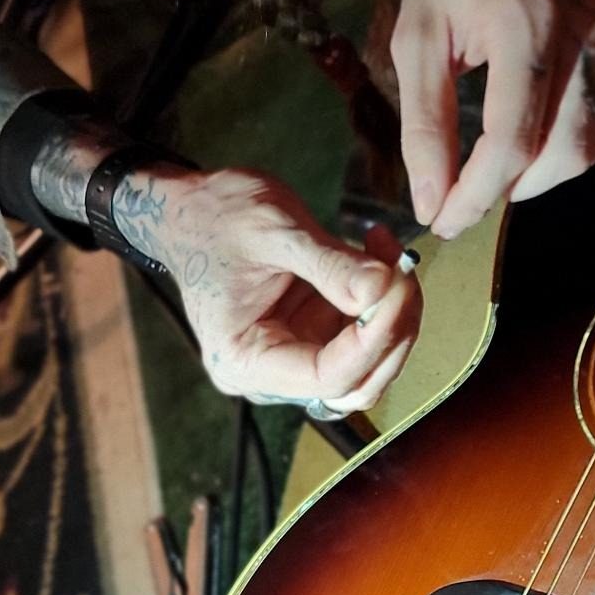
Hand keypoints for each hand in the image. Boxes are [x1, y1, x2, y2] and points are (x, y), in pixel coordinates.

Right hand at [114, 166, 422, 415]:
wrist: (190, 210)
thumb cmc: (216, 218)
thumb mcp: (274, 230)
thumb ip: (330, 265)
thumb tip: (383, 289)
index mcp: (245, 361)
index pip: (327, 377)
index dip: (373, 340)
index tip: (396, 288)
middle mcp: (268, 374)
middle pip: (355, 384)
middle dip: (392, 332)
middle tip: (403, 272)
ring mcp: (292, 358)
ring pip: (368, 365)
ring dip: (394, 316)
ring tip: (392, 256)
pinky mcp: (310, 338)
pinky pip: (361, 338)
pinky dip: (383, 302)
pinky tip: (380, 258)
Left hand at [394, 0, 594, 238]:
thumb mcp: (417, 34)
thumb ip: (424, 123)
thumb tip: (431, 200)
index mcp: (524, 22)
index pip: (511, 141)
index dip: (477, 196)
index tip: (445, 220)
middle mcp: (583, 29)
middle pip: (562, 155)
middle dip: (509, 192)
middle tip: (467, 196)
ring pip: (589, 146)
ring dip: (538, 177)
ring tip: (494, 169)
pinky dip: (562, 147)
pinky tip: (527, 137)